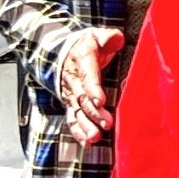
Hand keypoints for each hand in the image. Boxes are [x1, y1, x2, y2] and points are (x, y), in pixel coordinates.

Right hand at [57, 27, 122, 144]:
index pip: (88, 76)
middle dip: (94, 113)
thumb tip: (117, 40)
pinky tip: (87, 142)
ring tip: (95, 137)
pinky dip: (78, 131)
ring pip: (77, 112)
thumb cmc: (85, 45)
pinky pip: (72, 118)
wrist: (61, 52)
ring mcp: (71, 94)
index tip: (100, 101)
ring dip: (85, 126)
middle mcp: (74, 80)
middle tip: (107, 123)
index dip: (93, 89)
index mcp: (82, 61)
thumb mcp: (95, 35)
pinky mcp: (71, 103)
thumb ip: (107, 37)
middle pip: (83, 98)